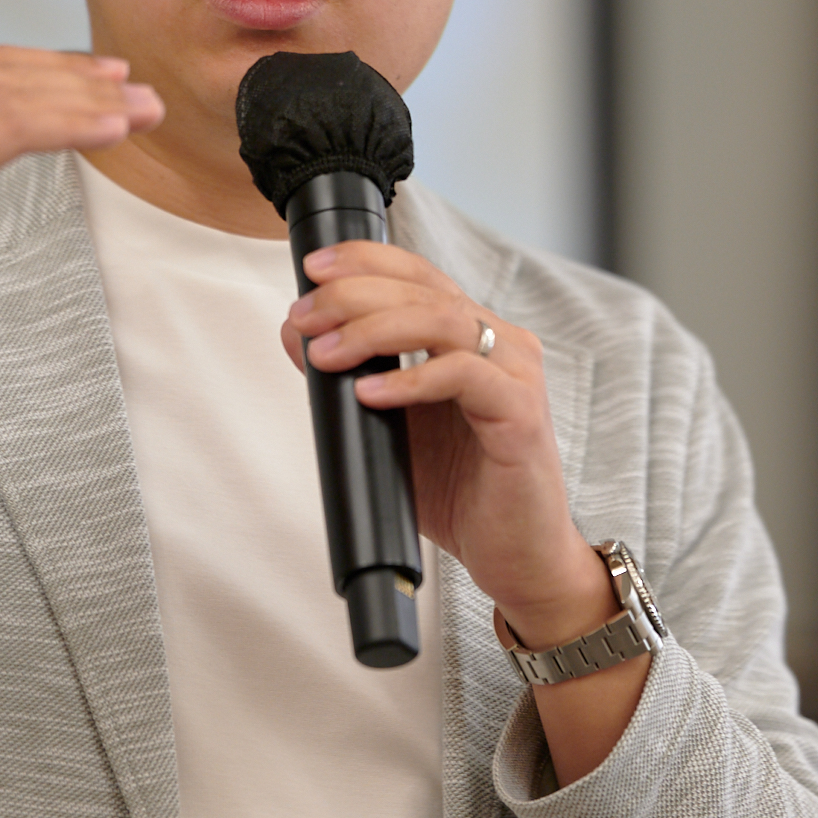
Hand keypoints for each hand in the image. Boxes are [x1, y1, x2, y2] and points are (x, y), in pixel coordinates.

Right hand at [0, 42, 162, 466]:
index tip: (111, 77)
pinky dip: (73, 125)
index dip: (55, 66)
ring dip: (93, 105)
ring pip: (21, 98)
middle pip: (10, 74)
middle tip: (145, 93)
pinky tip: (114, 132)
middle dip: (85, 82)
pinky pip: (18, 129)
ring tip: (147, 113)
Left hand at [280, 243, 614, 647]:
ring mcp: (516, 375)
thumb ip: (352, 376)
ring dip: (373, 329)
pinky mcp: (522, 415)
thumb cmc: (462, 492)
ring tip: (326, 354)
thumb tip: (295, 334)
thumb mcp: (391, 427)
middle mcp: (500, 344)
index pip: (419, 275)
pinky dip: (410, 380)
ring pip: (443, 320)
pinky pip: (464, 376)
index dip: (365, 260)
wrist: (516, 556)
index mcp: (472, 337)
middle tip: (305, 317)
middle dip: (355, 294)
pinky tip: (370, 393)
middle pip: (426, 289)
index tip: (312, 268)